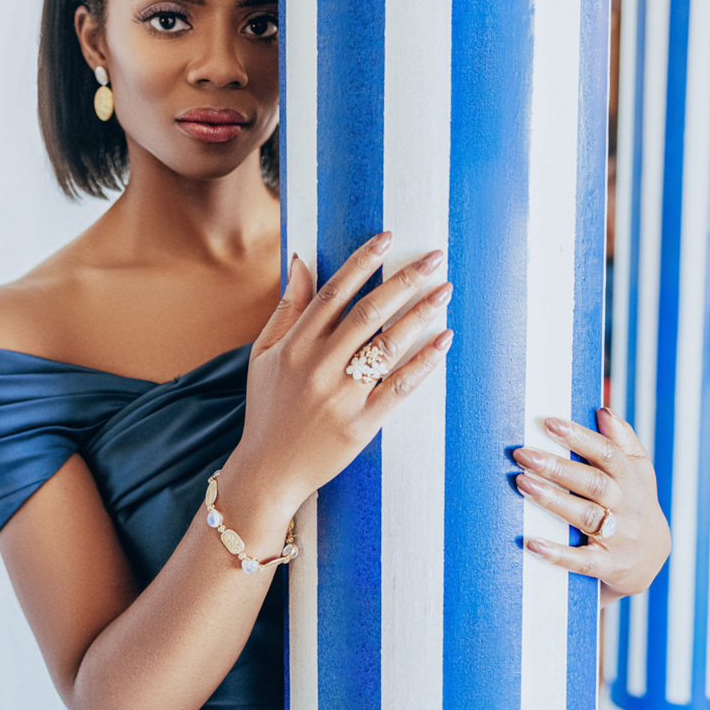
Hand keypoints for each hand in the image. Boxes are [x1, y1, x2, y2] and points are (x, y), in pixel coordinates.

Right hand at [228, 231, 453, 516]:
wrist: (268, 471)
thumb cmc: (267, 408)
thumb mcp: (264, 354)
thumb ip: (287, 308)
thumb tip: (302, 260)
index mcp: (294, 346)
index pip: (333, 293)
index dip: (361, 262)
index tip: (387, 238)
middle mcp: (318, 367)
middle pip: (368, 313)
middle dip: (404, 281)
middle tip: (434, 259)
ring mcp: (341, 397)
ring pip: (388, 346)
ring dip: (420, 315)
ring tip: (444, 292)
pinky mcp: (361, 425)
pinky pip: (399, 387)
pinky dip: (424, 362)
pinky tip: (444, 340)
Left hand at [513, 409, 670, 607]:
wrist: (651, 558)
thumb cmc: (632, 501)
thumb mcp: (636, 470)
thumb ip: (620, 440)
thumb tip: (603, 410)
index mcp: (631, 477)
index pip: (606, 453)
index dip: (579, 437)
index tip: (548, 423)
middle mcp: (628, 506)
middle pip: (592, 483)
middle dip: (556, 467)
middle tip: (522, 454)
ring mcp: (620, 537)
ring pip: (585, 517)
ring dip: (552, 500)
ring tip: (521, 483)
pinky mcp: (609, 565)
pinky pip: (582, 561)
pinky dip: (557, 554)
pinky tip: (531, 542)